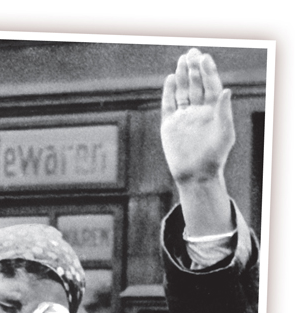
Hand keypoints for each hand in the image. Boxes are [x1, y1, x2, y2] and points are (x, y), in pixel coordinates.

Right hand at [161, 48, 234, 184]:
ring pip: (182, 91)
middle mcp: (198, 111)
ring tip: (182, 60)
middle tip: (192, 53)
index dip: (208, 72)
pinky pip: (168, 105)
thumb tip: (227, 90)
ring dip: (182, 76)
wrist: (195, 175)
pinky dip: (168, 92)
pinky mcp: (169, 125)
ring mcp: (183, 117)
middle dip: (194, 69)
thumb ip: (224, 112)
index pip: (211, 86)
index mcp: (213, 111)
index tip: (205, 58)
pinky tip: (170, 79)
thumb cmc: (214, 157)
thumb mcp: (225, 134)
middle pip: (196, 85)